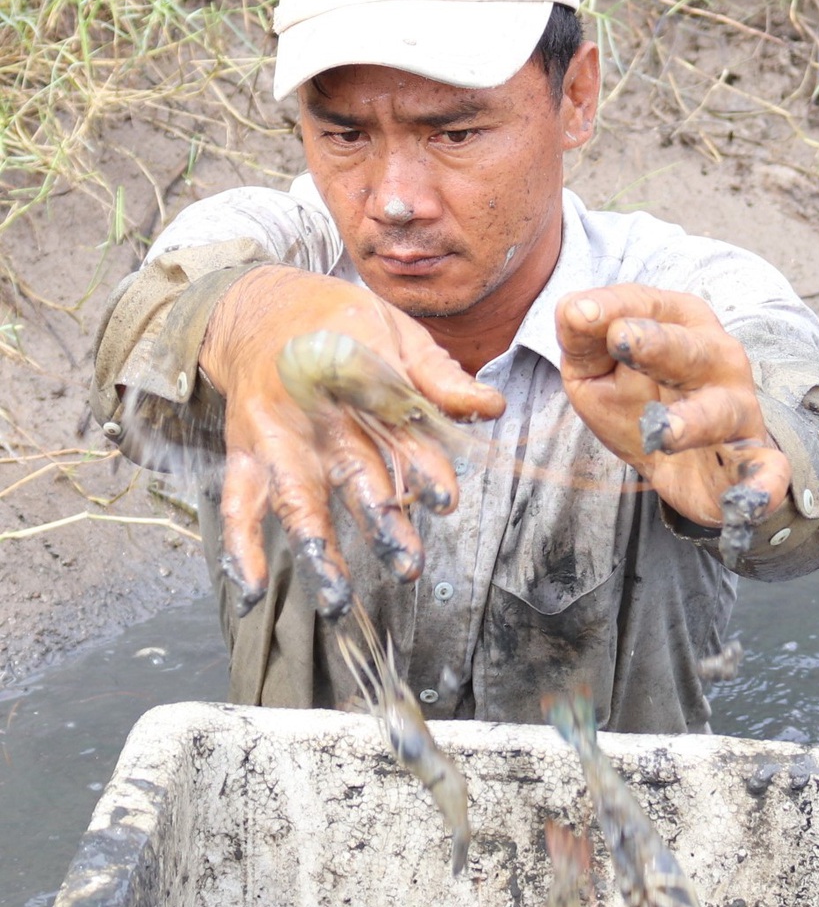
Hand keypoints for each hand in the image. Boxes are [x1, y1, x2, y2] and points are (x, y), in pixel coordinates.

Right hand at [200, 266, 504, 616]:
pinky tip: (250, 590)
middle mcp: (316, 413)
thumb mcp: (395, 329)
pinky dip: (239, 548)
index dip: (423, 464)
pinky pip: (237, 505)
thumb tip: (493, 407)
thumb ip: (440, 377)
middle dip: (381, 521)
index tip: (445, 499)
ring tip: (337, 601)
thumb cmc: (338, 320)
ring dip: (318, 551)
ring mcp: (276, 438)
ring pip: (296, 500)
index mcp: (359, 376)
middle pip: (352, 473)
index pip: (397, 426)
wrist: (256, 306)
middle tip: (408, 564)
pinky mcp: (245, 455)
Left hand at [556, 285, 789, 526]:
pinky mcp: (753, 461)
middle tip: (623, 338)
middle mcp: (716, 358)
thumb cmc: (637, 399)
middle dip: (657, 344)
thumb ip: (584, 340)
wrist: (681, 465)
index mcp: (679, 323)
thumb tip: (572, 309)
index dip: (611, 308)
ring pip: (721, 410)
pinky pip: (766, 471)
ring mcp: (738, 409)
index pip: (644, 305)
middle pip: (688, 349)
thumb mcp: (597, 368)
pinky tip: (749, 501)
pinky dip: (761, 486)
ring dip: (694, 420)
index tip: (578, 313)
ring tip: (663, 431)